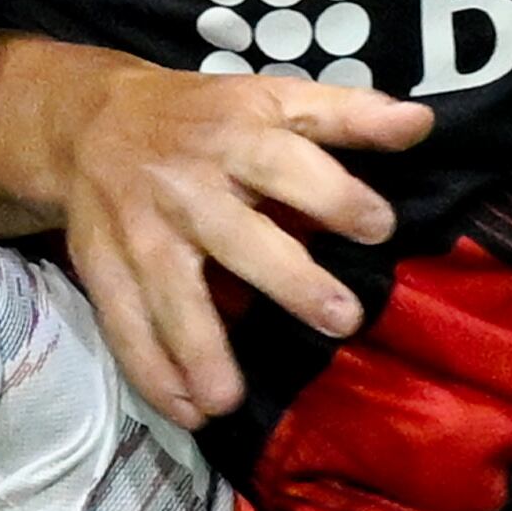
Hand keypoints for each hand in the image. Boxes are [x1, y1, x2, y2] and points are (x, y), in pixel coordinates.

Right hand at [47, 55, 432, 425]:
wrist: (90, 123)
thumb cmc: (204, 118)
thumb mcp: (272, 99)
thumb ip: (346, 115)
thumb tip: (421, 124)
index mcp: (235, 136)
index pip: (287, 163)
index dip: (334, 194)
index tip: (379, 229)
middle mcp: (187, 187)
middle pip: (236, 235)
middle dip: (286, 279)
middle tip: (341, 321)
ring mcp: (142, 233)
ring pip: (169, 292)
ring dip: (196, 348)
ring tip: (227, 401)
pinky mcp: (104, 269)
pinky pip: (124, 324)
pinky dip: (150, 372)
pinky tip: (186, 411)